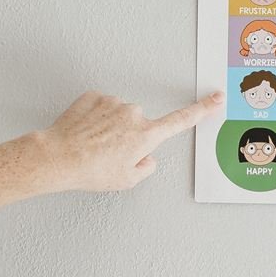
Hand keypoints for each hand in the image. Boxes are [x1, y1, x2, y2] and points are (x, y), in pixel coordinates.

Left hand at [36, 89, 223, 193]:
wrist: (59, 157)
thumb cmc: (91, 171)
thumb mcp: (126, 180)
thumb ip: (144, 167)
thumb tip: (147, 158)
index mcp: (146, 135)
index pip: (182, 120)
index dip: (202, 109)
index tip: (216, 98)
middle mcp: (134, 114)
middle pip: (139, 124)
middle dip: (129, 135)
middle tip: (109, 154)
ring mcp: (113, 103)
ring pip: (118, 114)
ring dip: (109, 127)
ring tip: (92, 145)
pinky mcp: (94, 96)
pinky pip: (100, 106)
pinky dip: (94, 118)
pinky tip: (84, 133)